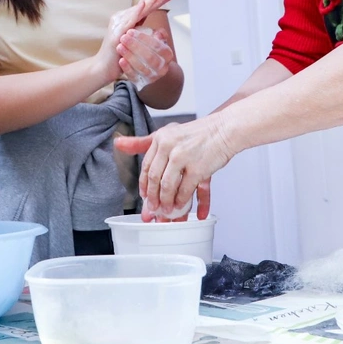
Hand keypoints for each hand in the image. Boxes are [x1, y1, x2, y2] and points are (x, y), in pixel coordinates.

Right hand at [93, 0, 173, 84]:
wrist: (103, 68)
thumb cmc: (118, 54)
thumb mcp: (132, 39)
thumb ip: (139, 28)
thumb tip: (152, 22)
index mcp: (126, 19)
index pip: (145, 8)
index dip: (157, 0)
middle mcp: (121, 18)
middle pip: (143, 7)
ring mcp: (118, 25)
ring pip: (137, 11)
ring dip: (149, 1)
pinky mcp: (116, 33)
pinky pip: (128, 21)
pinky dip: (136, 12)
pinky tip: (143, 4)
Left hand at [115, 116, 234, 220]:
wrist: (225, 130)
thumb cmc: (198, 134)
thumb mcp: (167, 133)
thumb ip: (142, 141)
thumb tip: (117, 143)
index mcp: (160, 139)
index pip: (146, 167)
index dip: (145, 186)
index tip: (145, 197)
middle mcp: (169, 147)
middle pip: (155, 179)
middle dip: (153, 199)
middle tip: (153, 211)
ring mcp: (183, 158)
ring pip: (168, 188)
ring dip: (167, 204)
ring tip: (168, 213)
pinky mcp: (198, 168)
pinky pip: (186, 191)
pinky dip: (184, 202)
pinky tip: (185, 209)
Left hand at [117, 28, 173, 88]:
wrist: (151, 69)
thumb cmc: (151, 50)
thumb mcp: (157, 41)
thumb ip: (157, 35)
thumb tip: (158, 32)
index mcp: (167, 54)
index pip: (157, 45)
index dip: (143, 38)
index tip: (130, 31)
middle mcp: (162, 67)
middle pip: (149, 57)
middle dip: (135, 46)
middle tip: (123, 38)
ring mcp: (153, 76)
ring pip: (141, 67)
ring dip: (129, 56)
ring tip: (119, 47)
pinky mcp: (142, 83)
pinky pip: (134, 76)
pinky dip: (127, 68)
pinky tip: (121, 60)